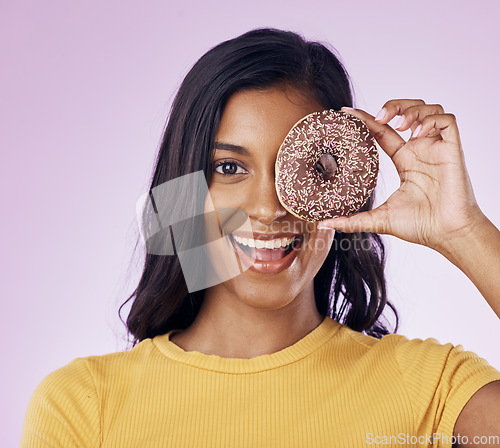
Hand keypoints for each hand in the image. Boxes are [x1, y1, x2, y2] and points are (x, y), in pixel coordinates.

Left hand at [319, 99, 486, 251]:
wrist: (446, 234)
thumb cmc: (419, 226)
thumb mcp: (378, 219)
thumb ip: (351, 220)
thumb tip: (322, 224)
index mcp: (404, 161)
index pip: (383, 132)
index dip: (367, 119)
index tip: (347, 112)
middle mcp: (419, 151)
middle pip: (407, 112)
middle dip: (393, 106)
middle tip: (380, 117)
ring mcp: (436, 148)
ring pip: (428, 110)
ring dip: (411, 109)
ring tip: (399, 124)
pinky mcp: (452, 149)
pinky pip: (446, 120)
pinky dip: (430, 120)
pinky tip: (417, 134)